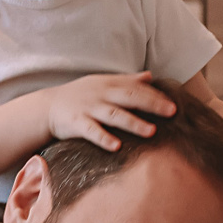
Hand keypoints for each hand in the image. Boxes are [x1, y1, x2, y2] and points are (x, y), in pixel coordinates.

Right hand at [45, 72, 176, 150]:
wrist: (48, 107)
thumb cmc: (80, 95)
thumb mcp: (102, 83)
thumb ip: (127, 80)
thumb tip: (151, 76)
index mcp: (109, 84)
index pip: (136, 87)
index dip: (155, 95)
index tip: (174, 103)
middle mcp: (101, 94)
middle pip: (130, 97)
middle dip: (151, 104)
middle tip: (171, 112)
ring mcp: (88, 109)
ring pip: (114, 115)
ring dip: (133, 123)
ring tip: (151, 131)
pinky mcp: (77, 124)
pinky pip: (92, 131)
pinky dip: (104, 138)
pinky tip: (116, 146)